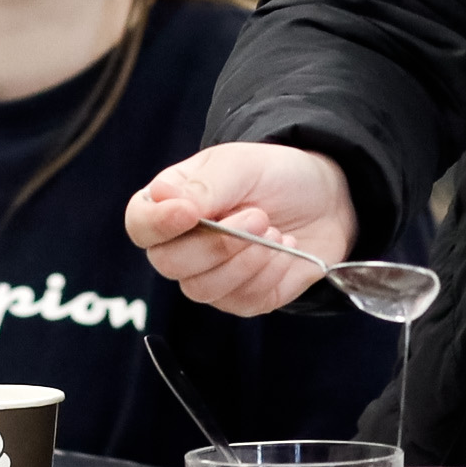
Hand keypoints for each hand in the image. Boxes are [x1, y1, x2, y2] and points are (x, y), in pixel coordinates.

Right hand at [126, 145, 359, 316]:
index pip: (141, 225)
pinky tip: (286, 247)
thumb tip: (163, 198)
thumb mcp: (241, 165)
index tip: (189, 213)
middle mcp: (182, 246)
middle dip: (217, 243)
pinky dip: (271, 272)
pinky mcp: (242, 299)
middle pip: (170, 264)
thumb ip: (205, 185)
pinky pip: (244, 301)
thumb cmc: (273, 175)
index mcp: (170, 206)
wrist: (324, 197)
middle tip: (258, 216)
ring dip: (247, 260)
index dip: (158, 224)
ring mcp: (210, 277)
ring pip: (204, 290)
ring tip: (276, 230)